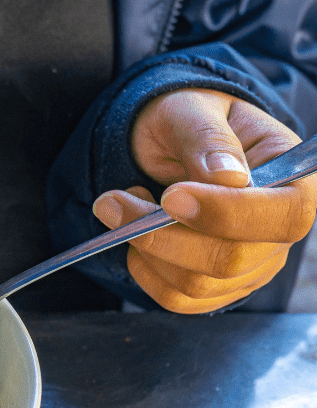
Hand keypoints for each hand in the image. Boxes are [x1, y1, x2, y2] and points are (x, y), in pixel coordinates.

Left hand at [92, 88, 316, 312]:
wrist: (171, 141)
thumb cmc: (190, 120)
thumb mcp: (191, 109)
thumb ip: (207, 138)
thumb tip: (227, 177)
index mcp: (293, 179)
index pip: (285, 215)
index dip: (226, 213)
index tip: (170, 196)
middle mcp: (278, 231)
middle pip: (233, 259)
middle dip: (163, 234)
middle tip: (113, 201)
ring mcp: (250, 264)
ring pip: (197, 284)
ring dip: (144, 248)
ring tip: (119, 206)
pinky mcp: (215, 286)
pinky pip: (176, 298)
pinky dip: (142, 269)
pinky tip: (133, 235)